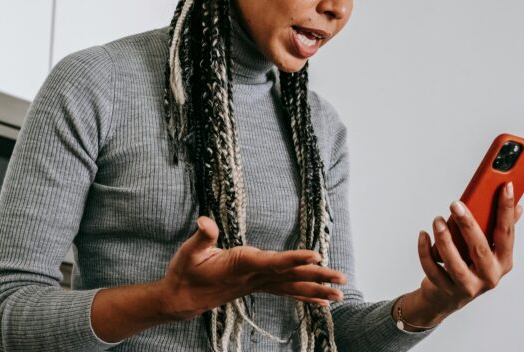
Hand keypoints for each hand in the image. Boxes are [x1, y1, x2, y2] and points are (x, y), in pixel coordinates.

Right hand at [157, 216, 346, 320]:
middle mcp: (253, 277)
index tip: (316, 256)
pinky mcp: (256, 287)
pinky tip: (321, 301)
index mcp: (240, 265)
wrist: (181, 299)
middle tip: (342, 279)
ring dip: (316, 289)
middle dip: (317, 276)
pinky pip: (285, 292)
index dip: (294, 259)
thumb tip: (205, 220)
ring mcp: (256, 285)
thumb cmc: (185, 273)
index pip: (272, 262)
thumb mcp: (188, 252)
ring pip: (291, 286)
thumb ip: (202, 236)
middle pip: (290, 276)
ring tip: (340, 294)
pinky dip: (304, 296)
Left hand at [412, 182, 522, 322]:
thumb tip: (518, 206)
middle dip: (468, 225)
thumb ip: (500, 229)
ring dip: (444, 240)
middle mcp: (489, 276)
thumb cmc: (470, 265)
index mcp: (503, 261)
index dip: (506, 210)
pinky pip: (433, 270)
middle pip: (480, 249)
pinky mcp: (446, 290)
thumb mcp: (488, 249)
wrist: (447, 297)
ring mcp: (468, 286)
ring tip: (437, 221)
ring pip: (455, 264)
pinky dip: (425, 252)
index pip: (506, 233)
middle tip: (455, 205)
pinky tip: (423, 234)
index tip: (505, 186)